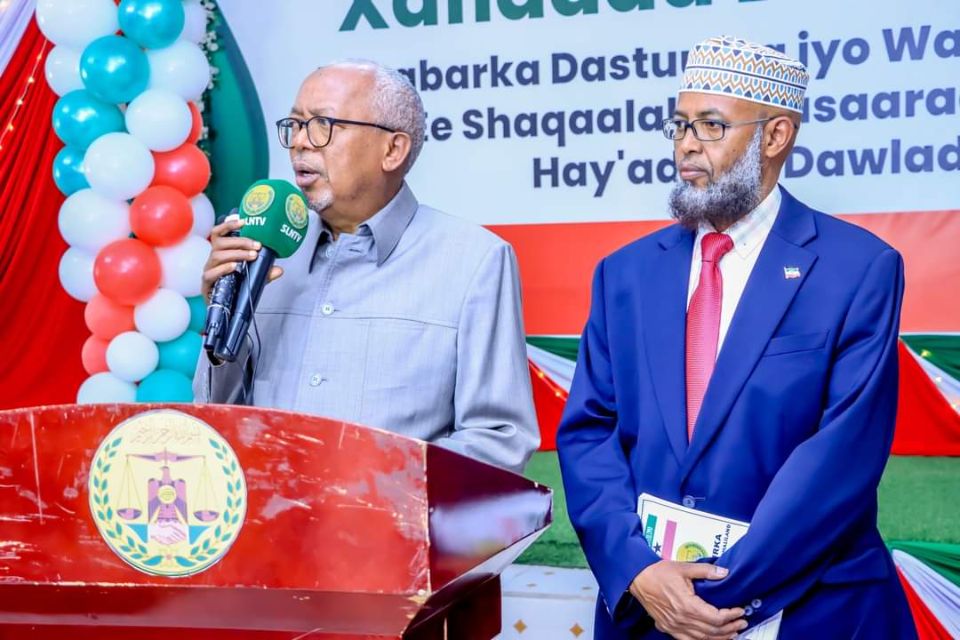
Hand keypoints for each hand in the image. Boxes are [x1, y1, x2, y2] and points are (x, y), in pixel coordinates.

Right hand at [201, 218, 283, 300]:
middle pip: (220, 243)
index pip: (219, 233)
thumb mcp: (253, 278)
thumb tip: (280, 270)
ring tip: (251, 256)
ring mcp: (208, 270)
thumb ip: (265, 273)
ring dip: (236, 254)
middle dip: (240, 242)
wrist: (226, 309)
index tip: (243, 221)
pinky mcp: (206, 284)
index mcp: (222, 253)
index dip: (228, 225)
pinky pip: (210, 273)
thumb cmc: (236, 288)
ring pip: (217, 256)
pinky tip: (234, 267)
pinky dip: (223, 269)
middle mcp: (213, 259)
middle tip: (257, 246)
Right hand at [629, 560, 746, 639]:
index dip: (731, 616)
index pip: (716, 618)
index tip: (740, 611)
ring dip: (720, 637)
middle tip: (742, 623)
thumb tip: (724, 572)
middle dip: (730, 628)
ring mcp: (674, 626)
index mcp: (687, 605)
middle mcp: (681, 619)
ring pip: (702, 639)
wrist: (638, 579)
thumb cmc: (658, 573)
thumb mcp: (684, 567)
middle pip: (712, 631)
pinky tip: (711, 639)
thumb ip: (706, 571)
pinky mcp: (668, 628)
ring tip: (732, 633)